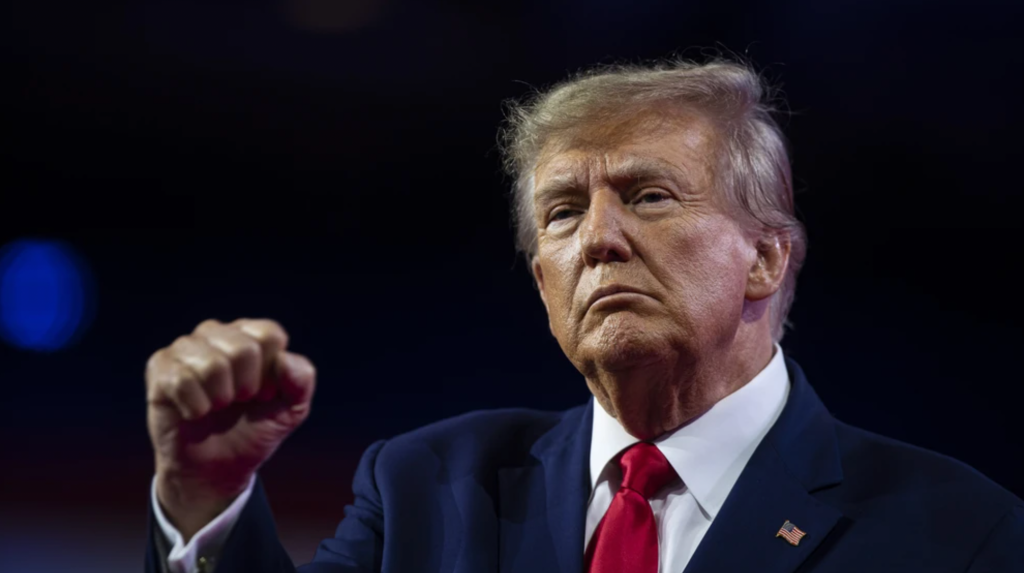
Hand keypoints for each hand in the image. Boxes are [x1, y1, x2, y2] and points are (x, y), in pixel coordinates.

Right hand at [145, 318, 315, 540]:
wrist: (217, 469)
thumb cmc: (254, 430)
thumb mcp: (291, 410)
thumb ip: (301, 381)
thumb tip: (284, 359)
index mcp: (251, 336)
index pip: (269, 335)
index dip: (270, 374)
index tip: (264, 394)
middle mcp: (217, 334)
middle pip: (243, 349)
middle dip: (246, 388)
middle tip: (237, 403)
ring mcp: (185, 348)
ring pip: (211, 365)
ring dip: (220, 398)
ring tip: (216, 406)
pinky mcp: (159, 368)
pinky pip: (182, 381)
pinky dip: (195, 407)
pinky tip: (194, 412)